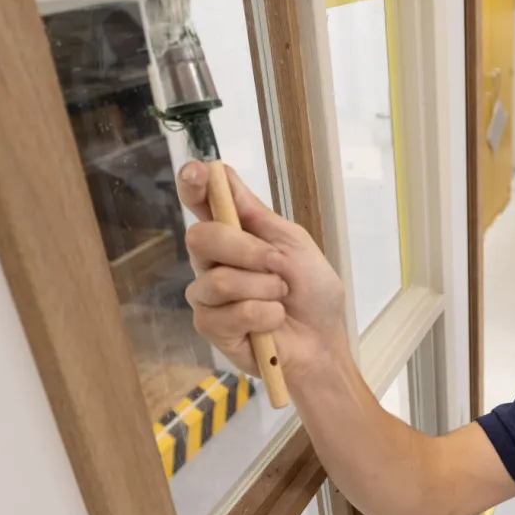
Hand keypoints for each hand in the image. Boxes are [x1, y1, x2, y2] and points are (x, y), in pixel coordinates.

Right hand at [177, 162, 347, 379]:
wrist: (323, 341)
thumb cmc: (311, 291)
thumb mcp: (293, 244)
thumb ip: (257, 215)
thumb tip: (221, 173)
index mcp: (232, 235)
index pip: (200, 203)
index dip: (192, 185)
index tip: (197, 173)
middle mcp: (211, 262)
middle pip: (200, 237)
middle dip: (244, 249)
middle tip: (276, 264)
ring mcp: (207, 296)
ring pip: (220, 280)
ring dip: (264, 288)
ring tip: (281, 298)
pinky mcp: (211, 327)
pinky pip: (233, 313)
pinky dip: (266, 315)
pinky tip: (274, 321)